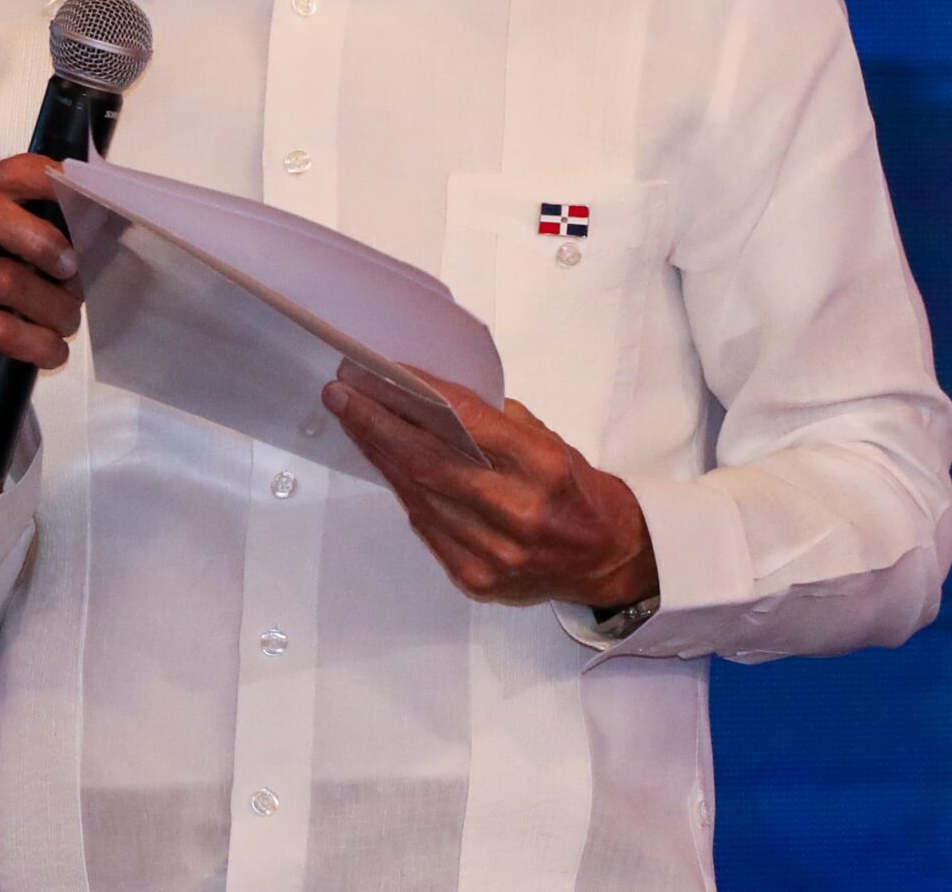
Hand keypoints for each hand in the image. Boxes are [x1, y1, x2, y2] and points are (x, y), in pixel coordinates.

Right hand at [0, 154, 83, 480]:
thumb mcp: (22, 253)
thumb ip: (52, 229)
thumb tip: (108, 224)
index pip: (12, 172)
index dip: (54, 181)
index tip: (91, 201)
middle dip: (43, 241)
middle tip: (73, 272)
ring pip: (4, 279)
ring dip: (53, 306)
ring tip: (67, 322)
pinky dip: (39, 342)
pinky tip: (51, 351)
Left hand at [325, 368, 657, 611]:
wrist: (609, 559)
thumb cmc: (578, 492)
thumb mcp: (550, 442)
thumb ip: (494, 424)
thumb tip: (430, 398)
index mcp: (543, 467)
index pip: (466, 422)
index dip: (418, 395)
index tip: (382, 372)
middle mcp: (518, 512)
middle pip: (429, 462)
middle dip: (378, 425)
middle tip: (342, 395)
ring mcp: (495, 552)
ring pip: (420, 497)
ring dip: (381, 457)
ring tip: (354, 423)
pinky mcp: (478, 578)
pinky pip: (426, 529)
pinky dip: (404, 493)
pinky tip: (385, 465)